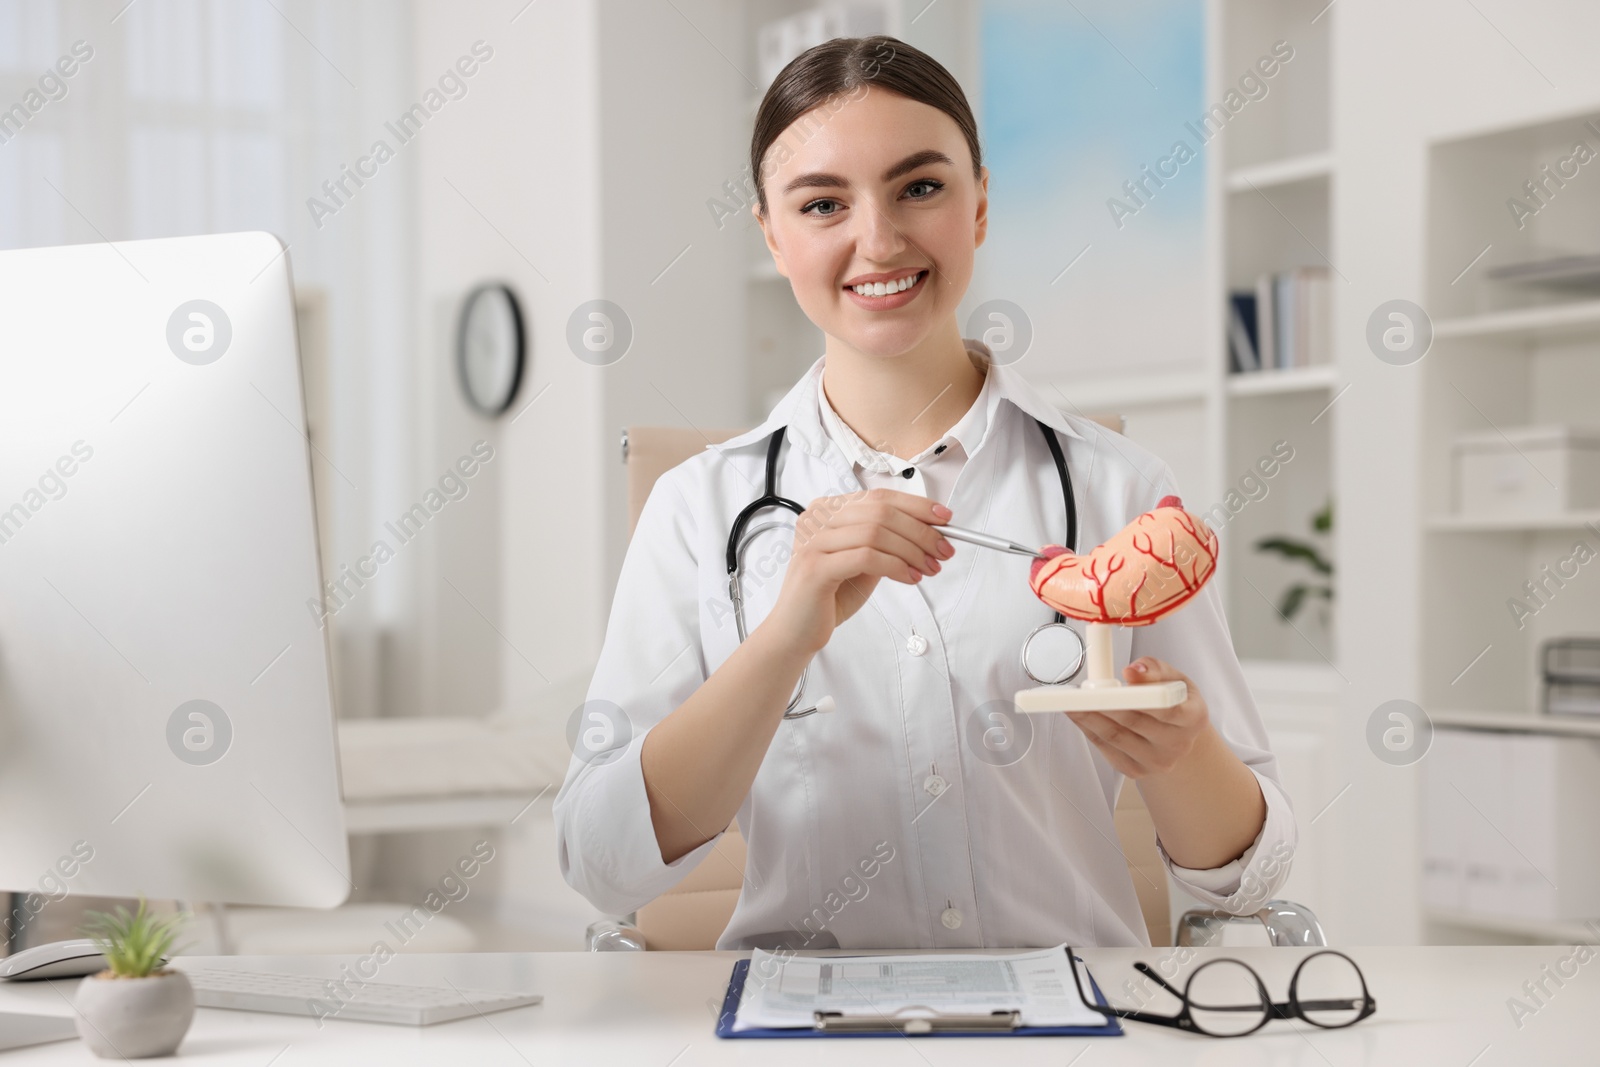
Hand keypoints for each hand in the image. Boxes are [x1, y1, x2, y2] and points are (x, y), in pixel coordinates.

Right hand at [764, 487, 955, 655]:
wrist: (795, 632)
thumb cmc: (829, 597)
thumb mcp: (862, 562)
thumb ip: (886, 542)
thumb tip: (929, 531)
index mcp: (826, 510)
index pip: (878, 497)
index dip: (916, 505)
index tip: (945, 519)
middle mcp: (816, 519)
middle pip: (881, 511)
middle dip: (921, 531)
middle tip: (944, 550)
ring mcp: (813, 541)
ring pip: (876, 532)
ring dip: (912, 550)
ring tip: (930, 568)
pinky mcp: (815, 567)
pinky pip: (867, 557)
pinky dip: (896, 566)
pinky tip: (911, 577)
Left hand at [1066, 656, 1210, 777]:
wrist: (1179, 736)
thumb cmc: (1176, 703)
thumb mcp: (1175, 678)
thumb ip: (1155, 669)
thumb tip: (1133, 671)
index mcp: (1193, 718)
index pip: (1165, 708)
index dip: (1137, 696)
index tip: (1113, 685)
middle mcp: (1178, 744)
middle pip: (1133, 722)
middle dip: (1103, 704)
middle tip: (1081, 690)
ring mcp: (1156, 762)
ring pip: (1115, 737)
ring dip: (1088, 717)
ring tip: (1071, 700)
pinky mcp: (1135, 771)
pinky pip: (1106, 748)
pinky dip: (1089, 729)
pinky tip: (1079, 715)